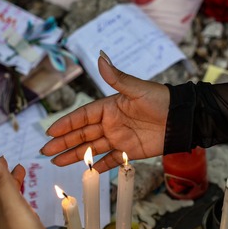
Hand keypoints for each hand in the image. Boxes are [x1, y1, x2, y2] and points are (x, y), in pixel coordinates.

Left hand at [0, 151, 50, 228]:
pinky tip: (27, 205)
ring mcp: (12, 225)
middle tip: (16, 165)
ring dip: (14, 188)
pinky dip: (21, 201)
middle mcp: (1, 216)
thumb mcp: (11, 200)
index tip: (2, 156)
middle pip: (1, 192)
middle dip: (6, 177)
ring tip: (22, 179)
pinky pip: (19, 211)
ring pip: (10, 202)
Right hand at [41, 54, 169, 172]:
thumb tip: (101, 56)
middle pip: (82, 134)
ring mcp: (119, 138)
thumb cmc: (161, 100)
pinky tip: (86, 172)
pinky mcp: (129, 151)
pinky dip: (98, 166)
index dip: (66, 124)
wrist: (182, 119)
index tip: (50, 131)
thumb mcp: (137, 89)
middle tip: (45, 151)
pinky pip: (110, 160)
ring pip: (91, 149)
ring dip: (74, 155)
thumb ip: (116, 77)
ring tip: (56, 161)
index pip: (82, 116)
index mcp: (109, 107)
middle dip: (63, 142)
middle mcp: (110, 123)